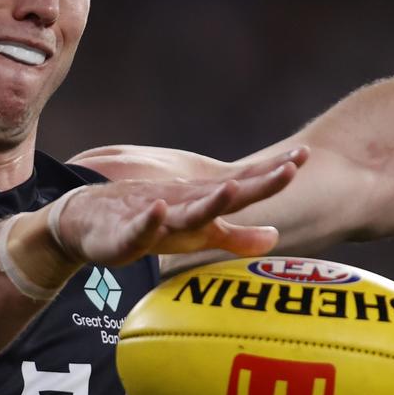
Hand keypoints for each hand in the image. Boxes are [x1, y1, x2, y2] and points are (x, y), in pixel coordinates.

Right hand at [53, 148, 309, 266]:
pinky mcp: (124, 235)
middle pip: (227, 196)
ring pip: (187, 212)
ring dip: (209, 202)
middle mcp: (184, 207)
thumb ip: (236, 236)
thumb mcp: (199, 234)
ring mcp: (156, 218)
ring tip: (231, 189)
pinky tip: (160, 210)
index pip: (245, 189)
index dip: (273, 176)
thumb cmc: (151, 225)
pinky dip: (150, 221)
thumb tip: (275, 237)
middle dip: (257, 184)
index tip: (304, 157)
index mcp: (202, 206)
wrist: (89, 222)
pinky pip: (140, 230)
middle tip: (290, 168)